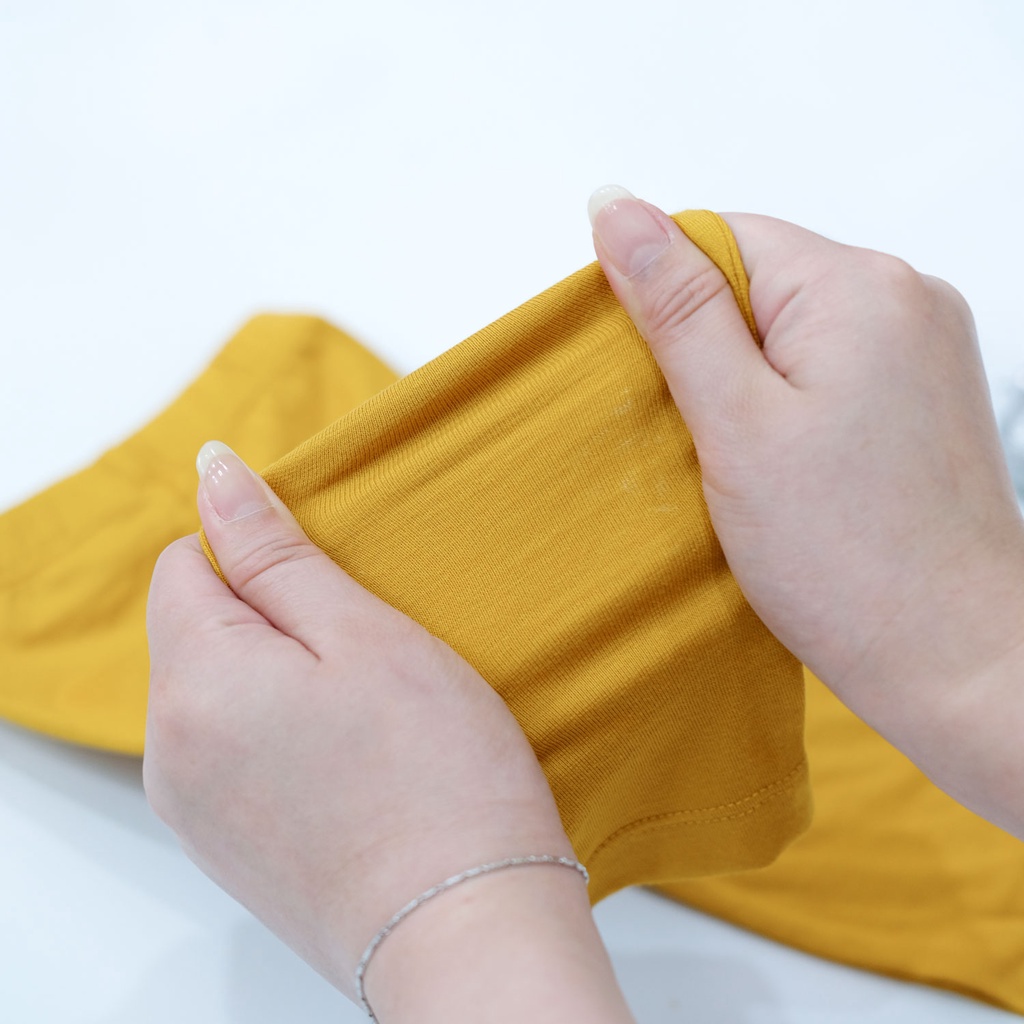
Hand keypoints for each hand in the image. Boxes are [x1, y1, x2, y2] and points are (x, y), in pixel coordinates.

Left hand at [144, 442, 574, 1000]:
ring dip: (281, 679)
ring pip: (221, 690)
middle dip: (273, 620)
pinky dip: (282, 734)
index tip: (332, 589)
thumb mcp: (362, 633)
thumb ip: (274, 550)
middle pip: (198, 630)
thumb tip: (213, 471)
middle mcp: (169, 753)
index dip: (261, 558)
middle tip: (366, 657)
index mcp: (194, 685)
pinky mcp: (226, 848)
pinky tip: (353, 761)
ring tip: (367, 715)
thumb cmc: (436, 776)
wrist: (466, 928)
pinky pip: (234, 751)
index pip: (186, 565)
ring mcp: (194, 810)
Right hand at [589, 188, 1023, 828]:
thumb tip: (618, 208)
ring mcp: (925, 345)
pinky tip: (785, 467)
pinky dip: (789, 404)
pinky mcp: (925, 393)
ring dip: (747, 383)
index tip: (656, 383)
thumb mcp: (735, 424)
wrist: (954, 655)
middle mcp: (906, 296)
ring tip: (748, 464)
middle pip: (758, 281)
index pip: (721, 238)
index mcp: (857, 286)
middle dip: (709, 351)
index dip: (666, 304)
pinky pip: (830, 366)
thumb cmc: (849, 558)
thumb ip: (676, 308)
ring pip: (791, 328)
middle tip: (704, 439)